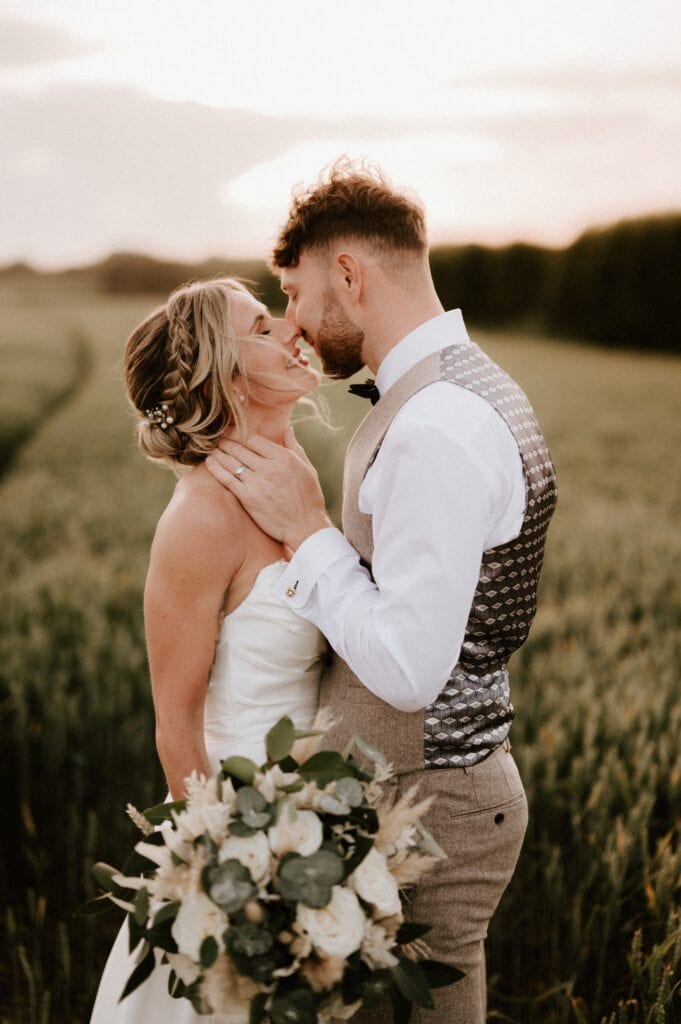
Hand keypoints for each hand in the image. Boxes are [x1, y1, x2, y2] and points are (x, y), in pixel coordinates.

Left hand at [205, 428, 332, 549]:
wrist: (305, 527)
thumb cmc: (309, 498)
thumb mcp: (308, 468)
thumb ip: (295, 447)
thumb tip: (287, 430)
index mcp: (285, 458)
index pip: (256, 440)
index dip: (246, 439)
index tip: (240, 438)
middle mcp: (270, 468)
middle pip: (241, 449)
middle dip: (228, 443)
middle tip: (219, 439)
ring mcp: (257, 483)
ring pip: (232, 462)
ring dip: (219, 453)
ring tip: (212, 449)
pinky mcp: (248, 498)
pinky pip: (228, 479)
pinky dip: (216, 469)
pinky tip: (209, 462)